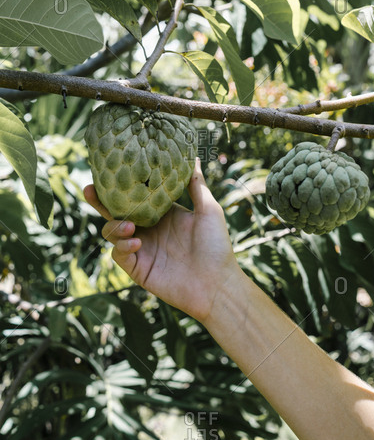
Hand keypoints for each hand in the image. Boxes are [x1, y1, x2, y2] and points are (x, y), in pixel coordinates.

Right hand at [83, 158, 240, 322]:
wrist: (217, 284)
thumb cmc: (217, 246)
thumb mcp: (208, 209)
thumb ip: (196, 184)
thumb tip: (193, 156)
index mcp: (162, 213)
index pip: (135, 196)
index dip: (120, 185)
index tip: (108, 169)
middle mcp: (148, 229)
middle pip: (116, 213)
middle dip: (99, 202)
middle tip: (89, 189)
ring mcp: (142, 249)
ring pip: (112, 233)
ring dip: (115, 227)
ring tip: (129, 227)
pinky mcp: (138, 269)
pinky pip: (119, 255)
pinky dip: (122, 247)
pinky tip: (136, 243)